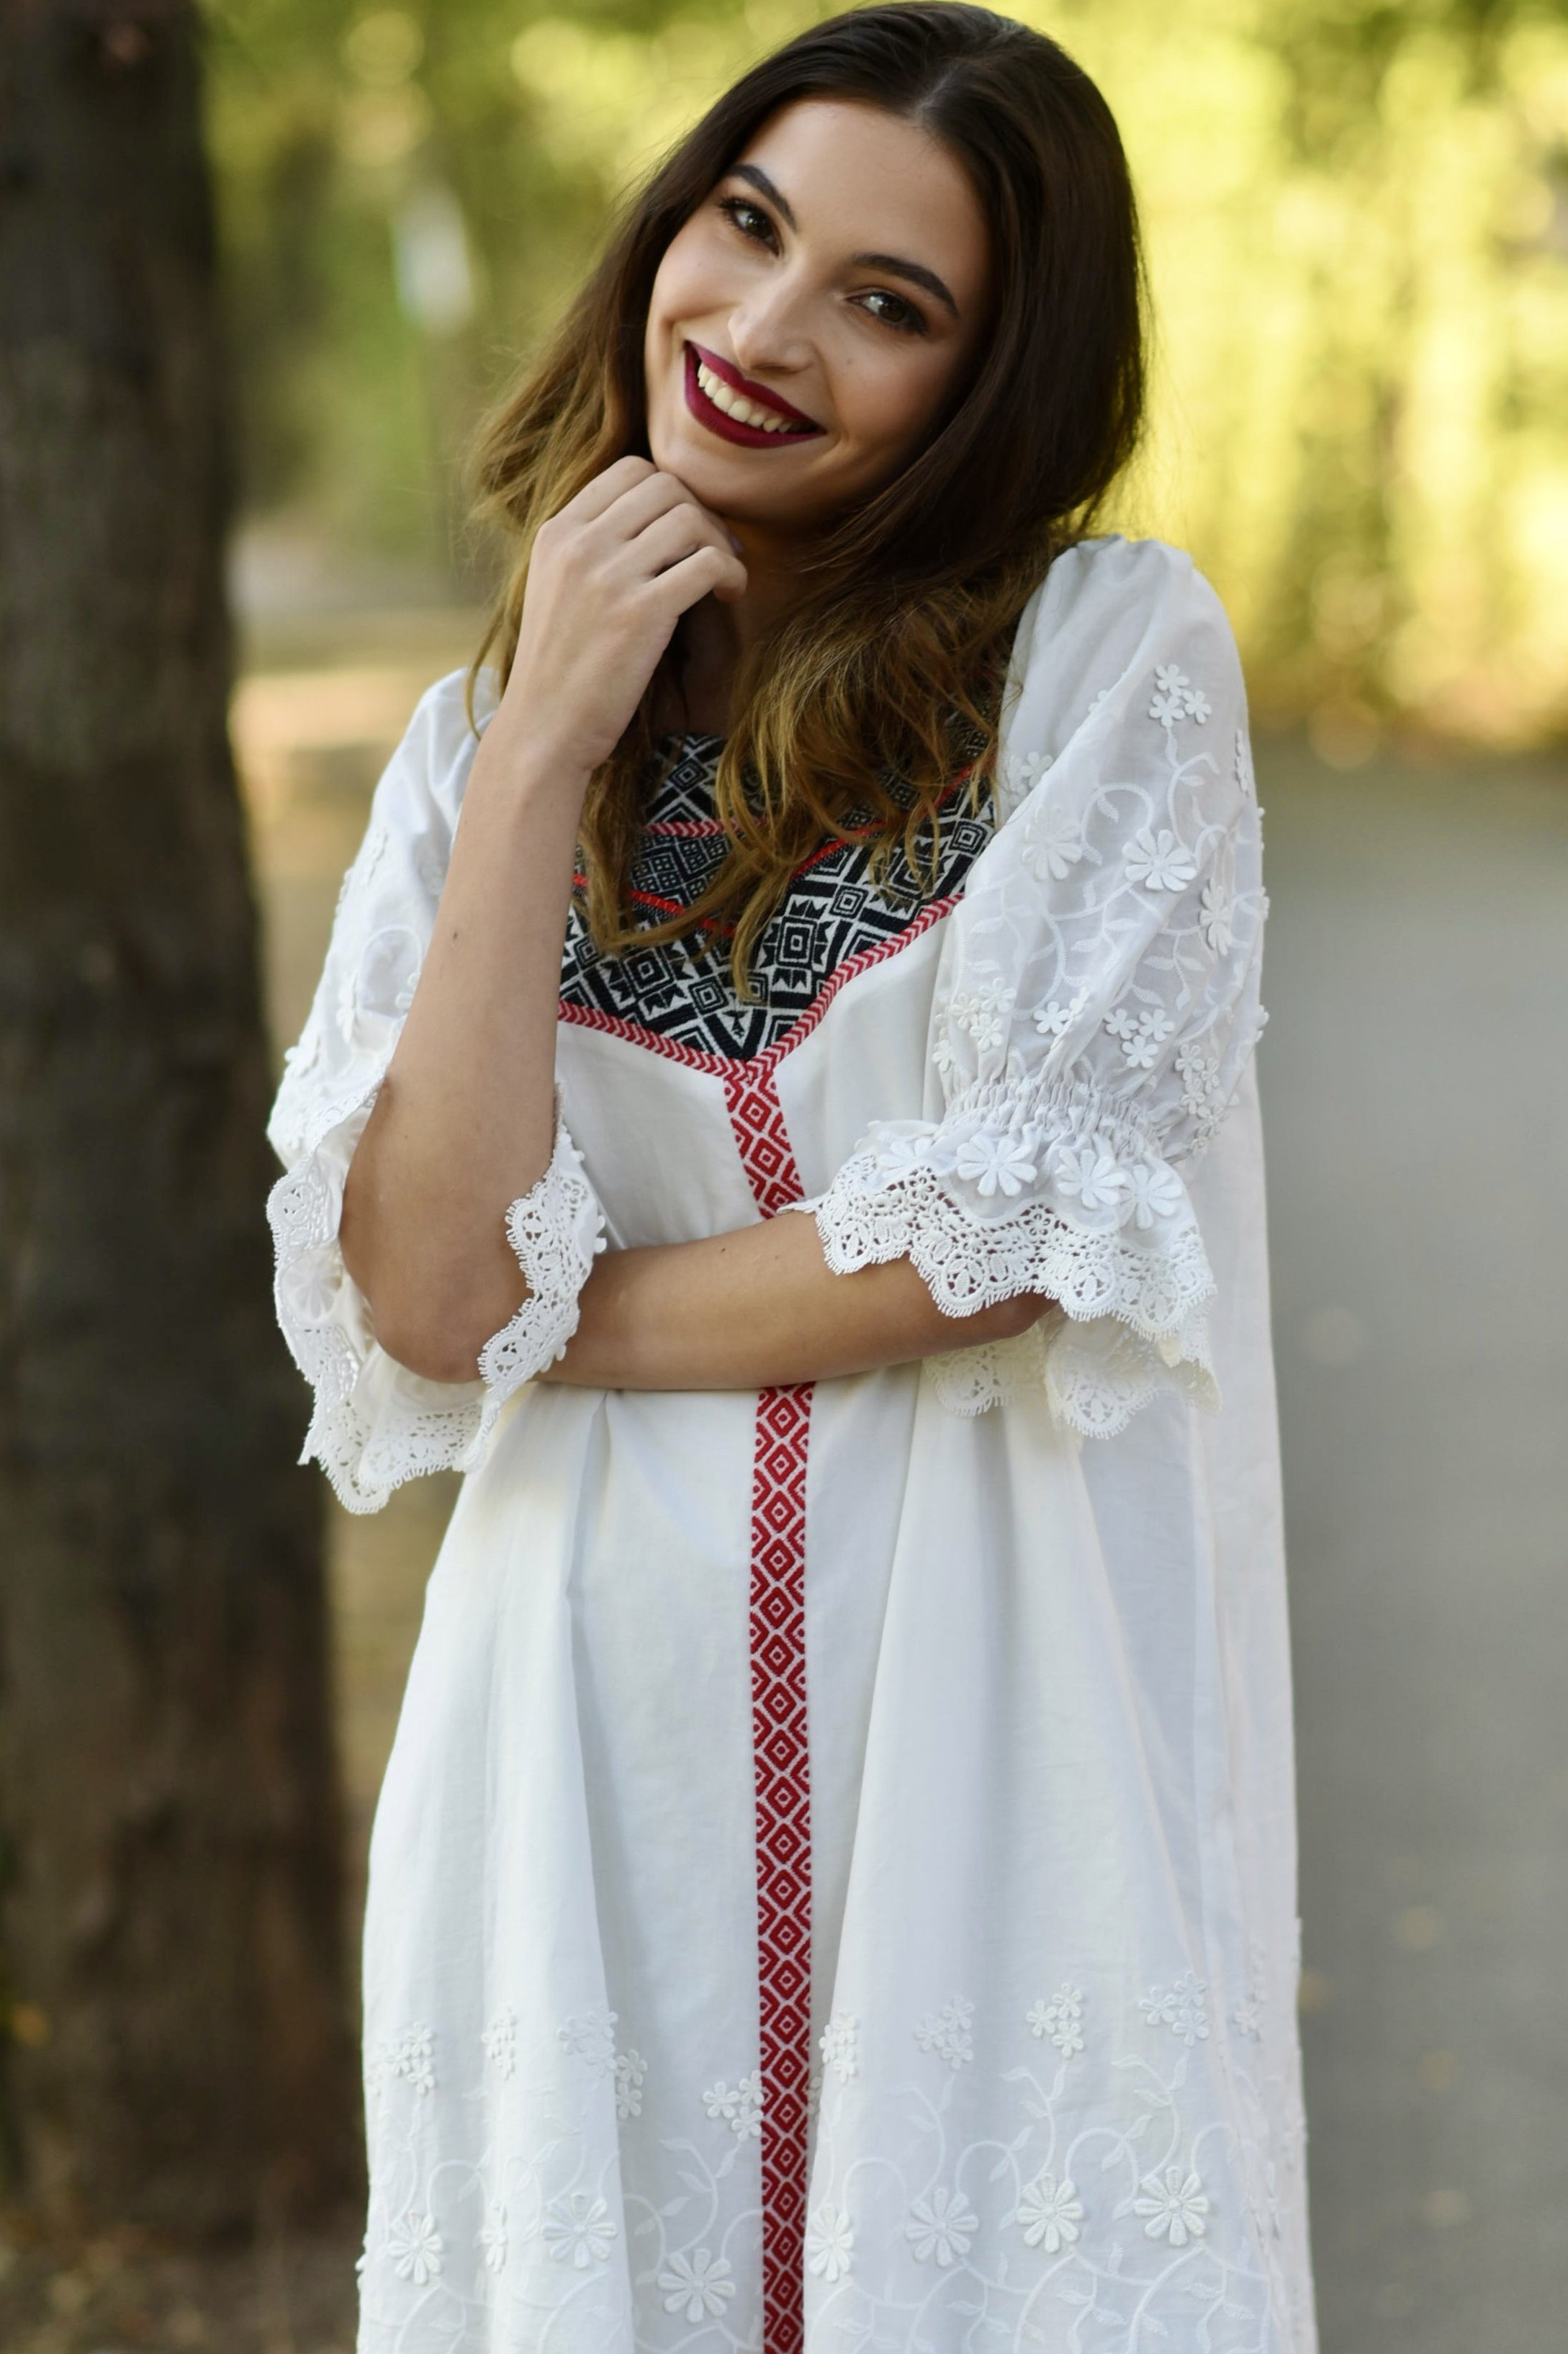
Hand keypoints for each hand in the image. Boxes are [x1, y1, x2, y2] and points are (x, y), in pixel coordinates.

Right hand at [495, 456, 746, 778]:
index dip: (671, 495)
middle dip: (701, 515)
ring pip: (689, 518)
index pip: (630, 470)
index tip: (686, 532)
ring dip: (719, 545)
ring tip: (723, 581)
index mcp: (557, 532)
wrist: (544, 730)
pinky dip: (730, 575)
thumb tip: (652, 519)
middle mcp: (578, 544)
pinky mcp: (639, 613)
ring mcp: (607, 575)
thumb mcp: (557, 590)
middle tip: (714, 554)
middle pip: (665, 486)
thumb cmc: (559, 670)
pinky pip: (707, 564)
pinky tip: (728, 598)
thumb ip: (593, 548)